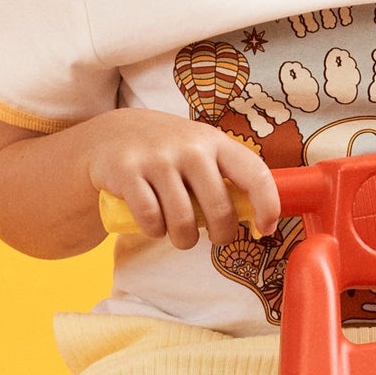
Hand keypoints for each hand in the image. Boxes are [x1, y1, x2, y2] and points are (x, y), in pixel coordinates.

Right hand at [86, 110, 279, 249]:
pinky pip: (150, 218)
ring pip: (183, 221)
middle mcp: (188, 147)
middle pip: (219, 209)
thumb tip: (259, 216)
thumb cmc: (163, 152)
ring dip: (183, 238)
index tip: (265, 228)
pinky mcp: (127, 171)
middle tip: (215, 238)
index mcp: (213, 141)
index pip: (255, 173)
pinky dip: (153, 230)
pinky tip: (152, 224)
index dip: (268, 206)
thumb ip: (223, 174)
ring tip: (179, 234)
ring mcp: (156, 158)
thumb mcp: (196, 149)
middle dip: (221, 235)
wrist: (107, 136)